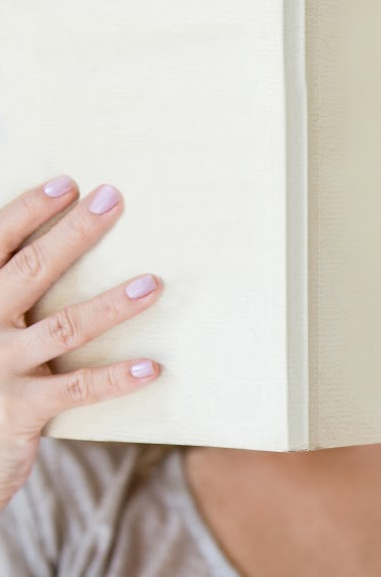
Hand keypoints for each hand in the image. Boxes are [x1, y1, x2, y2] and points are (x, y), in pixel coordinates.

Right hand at [0, 176, 161, 509]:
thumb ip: (13, 287)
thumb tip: (57, 244)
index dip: (27, 212)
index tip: (67, 183)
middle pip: (29, 273)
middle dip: (72, 234)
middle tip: (112, 200)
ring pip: (62, 329)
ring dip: (110, 305)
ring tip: (152, 284)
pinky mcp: (20, 412)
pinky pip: (76, 390)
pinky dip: (115, 379)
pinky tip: (151, 368)